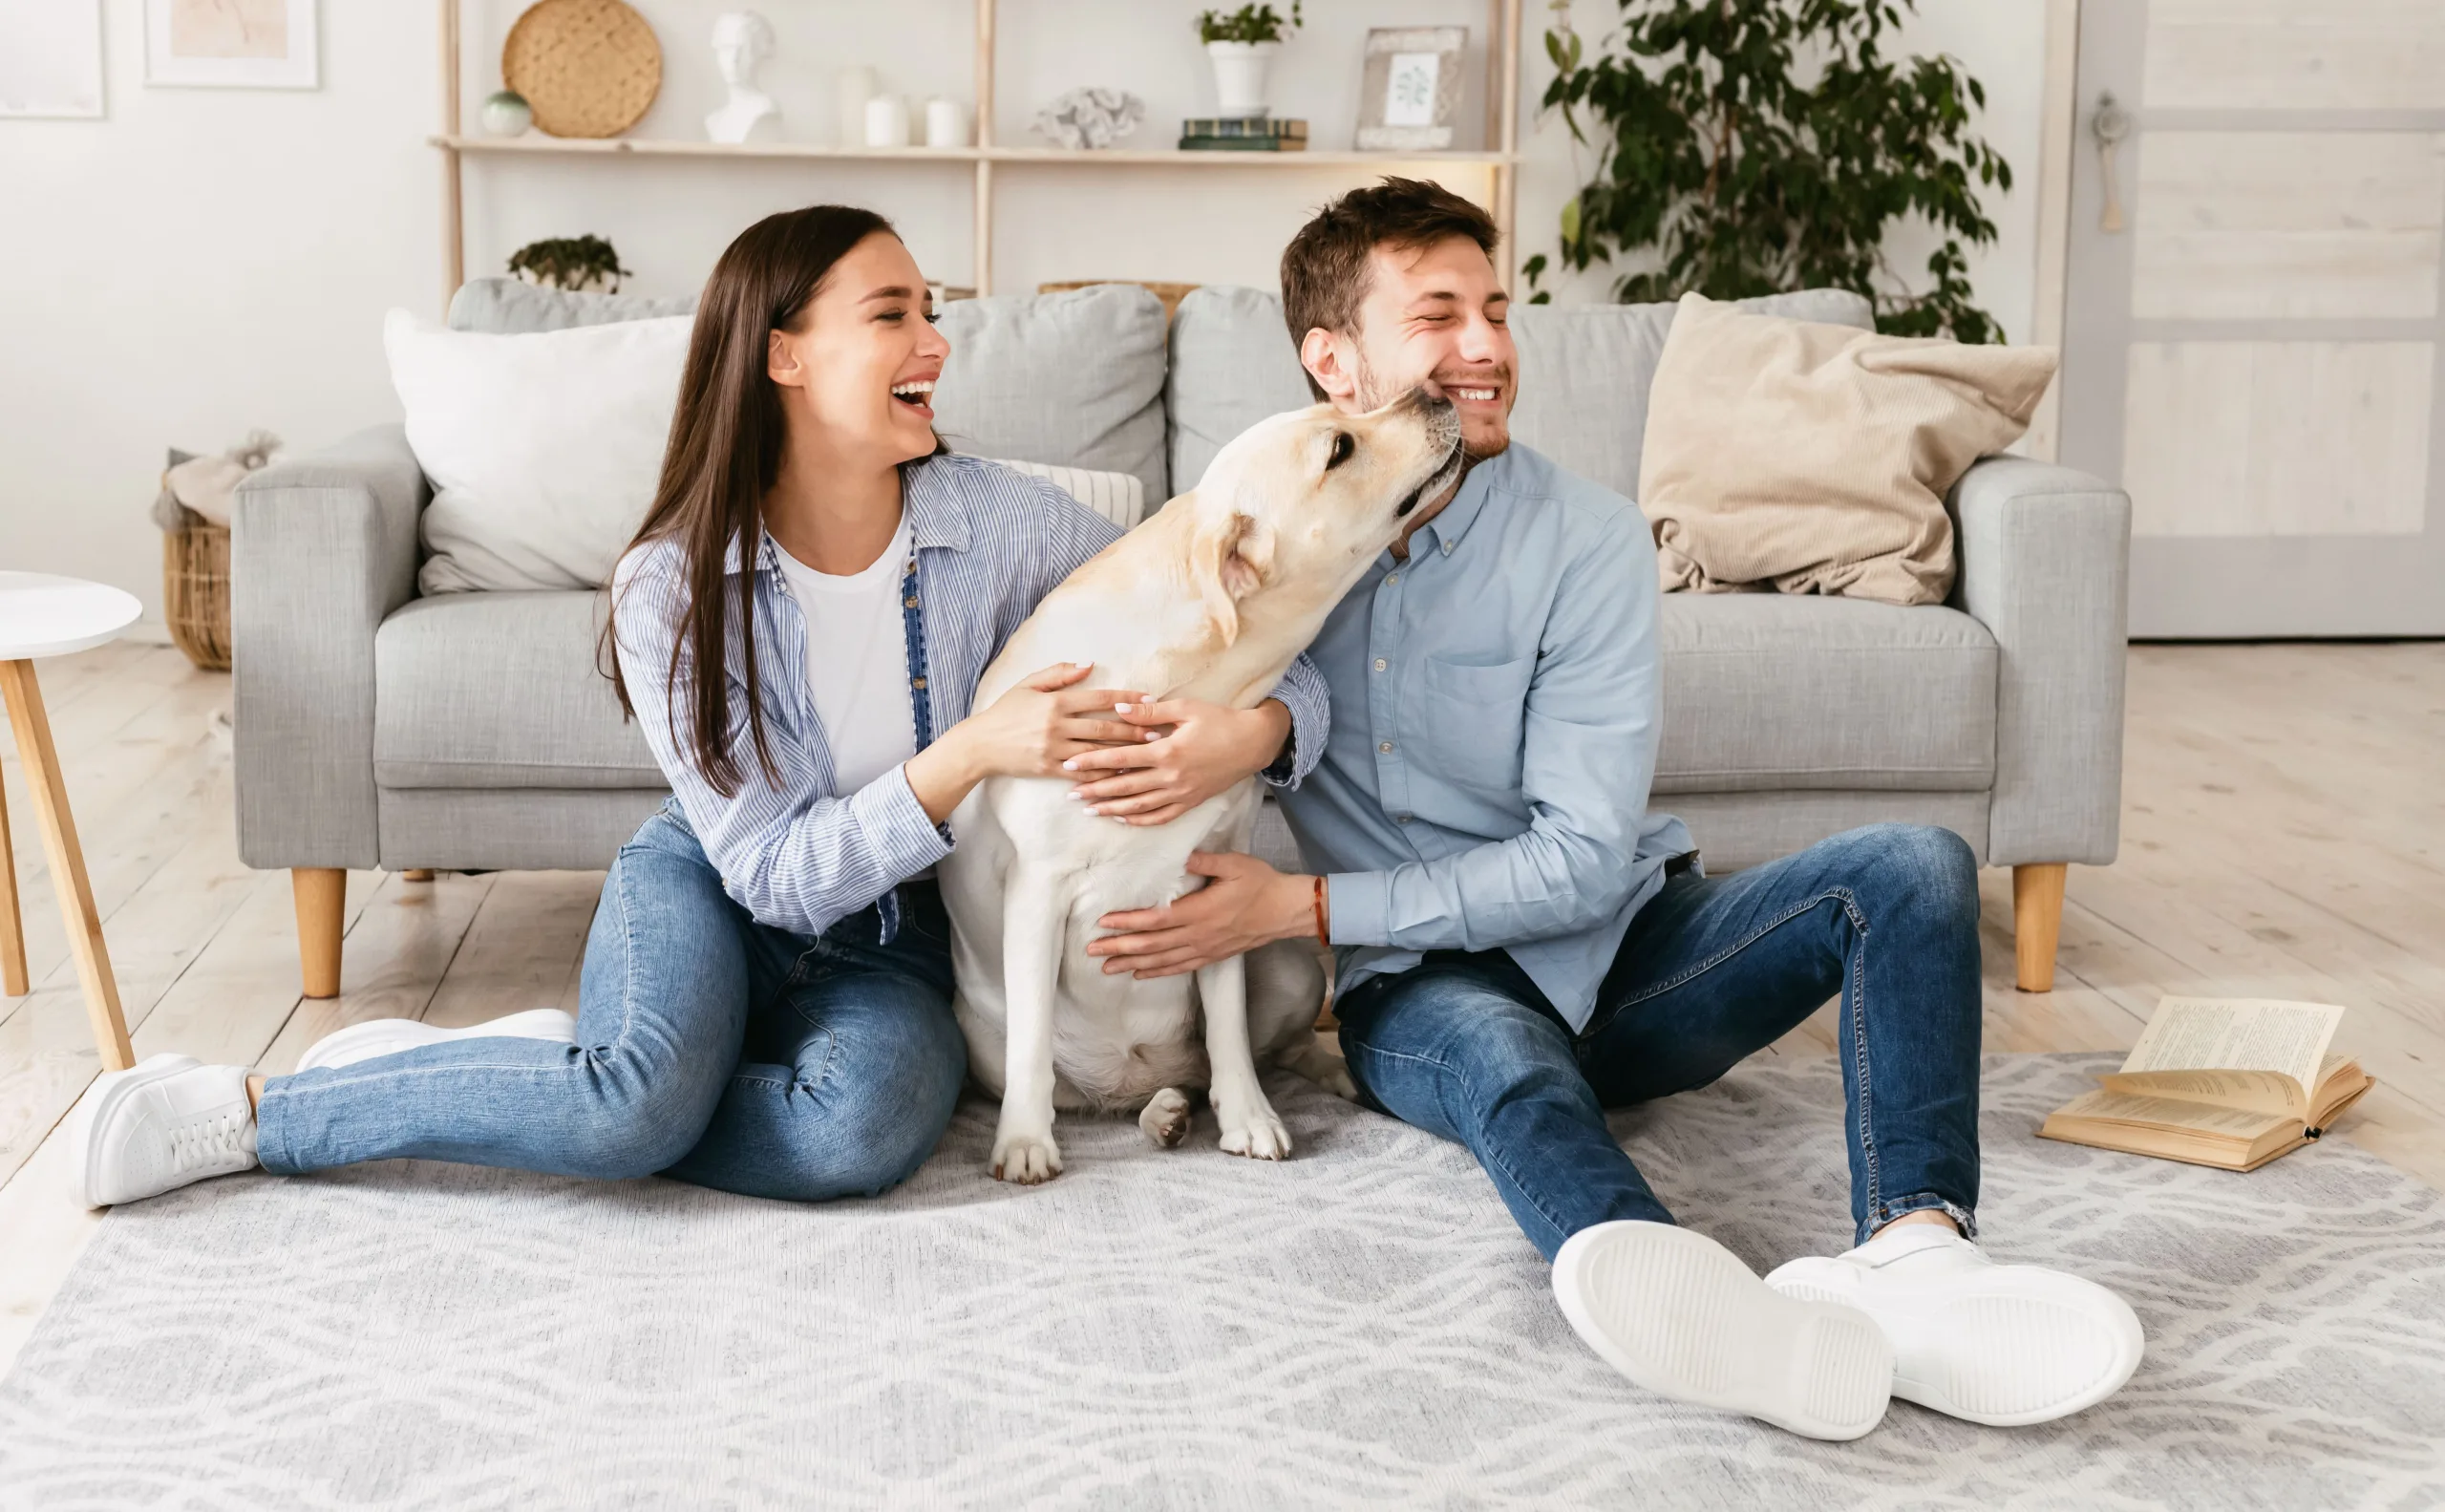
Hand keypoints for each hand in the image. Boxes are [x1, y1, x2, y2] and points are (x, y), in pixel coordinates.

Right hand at [904, 662, 1141, 822]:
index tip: (1148, 699)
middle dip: (1133, 729)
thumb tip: (1089, 664)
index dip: (1125, 699)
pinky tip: (1122, 774)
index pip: (1098, 698)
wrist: (981, 744)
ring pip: (1097, 752)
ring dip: (1125, 753)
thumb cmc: (1006, 711)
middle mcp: (1057, 725)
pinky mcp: (1049, 768)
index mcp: (1055, 701)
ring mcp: (1054, 748)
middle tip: (1159, 731)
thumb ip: (1059, 673)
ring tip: (1148, 753)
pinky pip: (1082, 772)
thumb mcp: (1028, 684)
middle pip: (1104, 727)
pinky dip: (1103, 774)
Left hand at [1061, 698, 1291, 825]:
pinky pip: (1161, 817)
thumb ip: (1149, 712)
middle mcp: (1171, 777)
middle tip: (1070, 793)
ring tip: (1089, 809)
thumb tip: (1117, 709)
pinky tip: (1122, 818)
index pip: (1120, 759)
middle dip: (1094, 790)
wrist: (1253, 743)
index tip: (1069, 765)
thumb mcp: (1185, 708)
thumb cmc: (1220, 720)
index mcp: (1167, 751)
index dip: (1092, 762)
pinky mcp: (1191, 802)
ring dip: (1112, 809)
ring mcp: (1181, 793)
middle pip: (1124, 787)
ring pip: (1139, 806)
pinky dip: (1140, 820)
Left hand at [1087, 852, 1314, 978]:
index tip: (1105, 922)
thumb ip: (1204, 861)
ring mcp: (1204, 949)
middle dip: (1120, 948)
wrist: (1285, 910)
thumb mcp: (1234, 864)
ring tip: (1107, 967)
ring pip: (1162, 961)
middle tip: (1093, 950)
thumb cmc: (1260, 884)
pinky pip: (1179, 968)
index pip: (1156, 919)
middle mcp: (1198, 935)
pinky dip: (1157, 972)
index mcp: (1200, 911)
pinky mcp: (1211, 956)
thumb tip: (1179, 854)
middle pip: (1152, 945)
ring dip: (1132, 964)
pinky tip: (1139, 973)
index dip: (1129, 922)